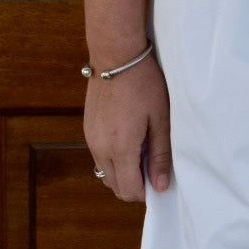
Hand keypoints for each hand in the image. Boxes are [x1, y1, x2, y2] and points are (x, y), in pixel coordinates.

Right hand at [84, 52, 171, 202]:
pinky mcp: (87, 129)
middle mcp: (100, 149)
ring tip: (143, 151)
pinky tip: (129, 139)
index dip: (146, 192)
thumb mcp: (160, 118)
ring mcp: (90, 139)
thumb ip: (160, 155)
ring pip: (105, 173)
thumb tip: (160, 186)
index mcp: (120, 149)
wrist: (115, 56)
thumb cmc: (143, 84)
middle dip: (135, 185)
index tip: (160, 180)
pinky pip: (99, 156)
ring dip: (123, 172)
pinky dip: (113, 158)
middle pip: (115, 186)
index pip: (129, 191)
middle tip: (154, 166)